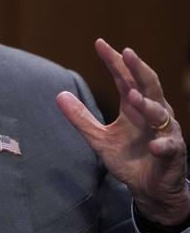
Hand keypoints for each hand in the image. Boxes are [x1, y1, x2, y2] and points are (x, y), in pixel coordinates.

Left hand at [57, 39, 189, 225]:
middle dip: (138, 69)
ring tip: (132, 96)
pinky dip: (162, 145)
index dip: (114, 60)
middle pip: (147, 85)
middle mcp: (152, 113)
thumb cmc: (128, 159)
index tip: (99, 43)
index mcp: (133, 106)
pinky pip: (169, 147)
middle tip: (127, 53)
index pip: (124, 77)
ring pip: (159, 112)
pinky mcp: (172, 153)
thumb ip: (81, 118)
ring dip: (146, 104)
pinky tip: (153, 145)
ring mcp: (164, 132)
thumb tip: (59, 95)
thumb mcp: (98, 138)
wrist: (149, 189)